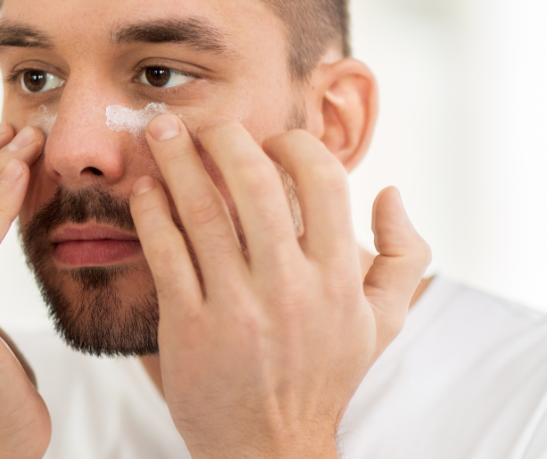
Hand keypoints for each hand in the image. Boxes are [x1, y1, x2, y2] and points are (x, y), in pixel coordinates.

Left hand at [130, 116, 429, 458]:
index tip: (269, 138)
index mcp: (337, 280)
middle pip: (253, 184)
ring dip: (175, 162)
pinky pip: (165, 253)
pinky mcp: (188, 327)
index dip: (293, 144)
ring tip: (159, 133)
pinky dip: (151, 213)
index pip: (322, 181)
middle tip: (201, 121)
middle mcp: (289, 289)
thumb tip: (391, 191)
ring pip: (201, 212)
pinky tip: (144, 191)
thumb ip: (401, 257)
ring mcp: (236, 308)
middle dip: (222, 137)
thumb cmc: (323, 378)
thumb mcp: (382, 324)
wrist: (269, 450)